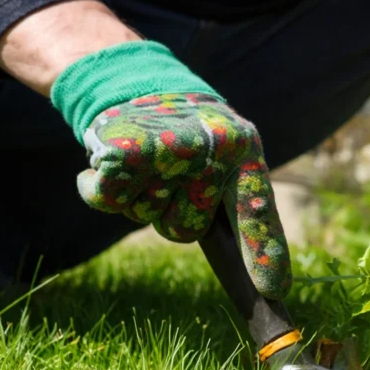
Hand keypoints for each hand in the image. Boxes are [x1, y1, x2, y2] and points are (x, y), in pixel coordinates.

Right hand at [78, 92, 290, 297]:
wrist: (135, 79)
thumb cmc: (186, 134)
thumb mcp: (223, 155)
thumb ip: (238, 204)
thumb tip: (264, 281)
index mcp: (243, 151)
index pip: (256, 210)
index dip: (263, 252)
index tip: (272, 290)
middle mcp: (210, 148)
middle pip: (185, 231)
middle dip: (172, 214)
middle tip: (169, 175)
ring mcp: (167, 149)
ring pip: (146, 216)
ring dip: (139, 196)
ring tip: (145, 160)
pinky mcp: (122, 149)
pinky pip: (108, 201)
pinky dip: (97, 189)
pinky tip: (107, 163)